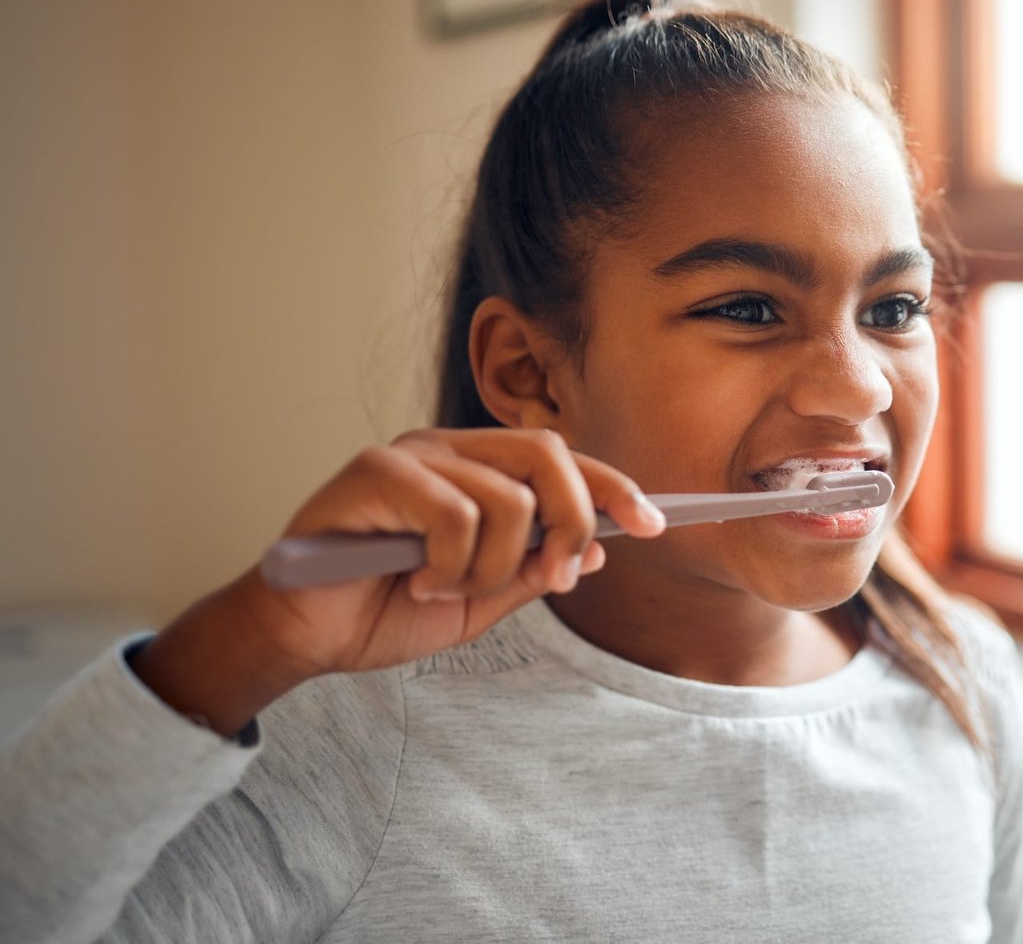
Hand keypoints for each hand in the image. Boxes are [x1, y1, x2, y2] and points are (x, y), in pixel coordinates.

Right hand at [132, 428, 663, 733]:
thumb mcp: (479, 600)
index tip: (655, 524)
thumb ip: (531, 571)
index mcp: (477, 470)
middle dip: (572, 519)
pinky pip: (454, 514)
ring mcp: (410, 454)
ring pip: (506, 498)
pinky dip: (449, 563)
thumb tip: (596, 549)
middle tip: (556, 577)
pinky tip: (415, 582)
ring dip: (492, 567)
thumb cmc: (383, 611)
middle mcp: (448, 448)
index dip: (614, 487)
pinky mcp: (373, 471)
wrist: (304, 637)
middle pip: (548, 455)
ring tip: (444, 590)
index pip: (563, 460)